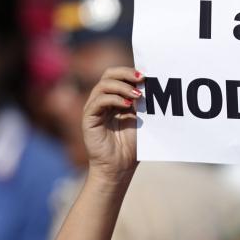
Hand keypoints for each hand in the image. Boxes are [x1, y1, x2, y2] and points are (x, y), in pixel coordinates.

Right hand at [82, 66, 142, 183]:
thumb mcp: (141, 119)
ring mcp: (94, 108)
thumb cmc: (131, 146)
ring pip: (103, 85)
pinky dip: (114, 99)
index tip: (147, 75)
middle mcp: (102, 100)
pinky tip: (127, 105)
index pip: (118, 75)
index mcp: (115, 98)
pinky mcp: (88, 118)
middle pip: (108, 75)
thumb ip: (143, 102)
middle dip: (126, 73)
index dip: (130, 72)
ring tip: (138, 95)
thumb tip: (151, 83)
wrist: (120, 167)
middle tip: (141, 78)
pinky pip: (98, 101)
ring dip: (122, 87)